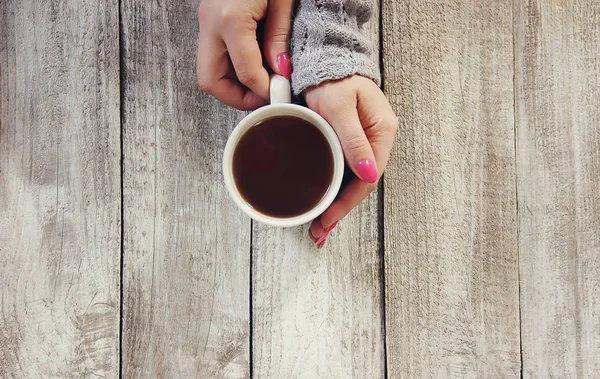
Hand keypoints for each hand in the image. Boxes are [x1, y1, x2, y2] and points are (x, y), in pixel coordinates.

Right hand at [196, 0, 292, 109]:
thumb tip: (280, 71)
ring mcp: (206, 21)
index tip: (280, 94)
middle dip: (237, 98)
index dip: (264, 91)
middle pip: (211, 81)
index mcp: (231, 19)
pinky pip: (214, 55)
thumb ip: (279, 36)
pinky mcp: (209, 18)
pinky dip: (231, 68)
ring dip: (233, 84)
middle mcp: (211, 23)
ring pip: (209, 71)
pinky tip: (253, 64)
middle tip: (262, 98)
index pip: (246, 74)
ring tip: (261, 81)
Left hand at [305, 76, 397, 247]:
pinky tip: (325, 201)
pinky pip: (345, 170)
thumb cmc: (331, 78)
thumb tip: (369, 174)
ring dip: (337, 203)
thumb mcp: (340, 108)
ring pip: (353, 180)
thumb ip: (353, 141)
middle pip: (361, 183)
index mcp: (382, 131)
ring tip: (319, 225)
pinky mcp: (350, 141)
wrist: (322, 59)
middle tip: (319, 231)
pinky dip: (335, 187)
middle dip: (340, 209)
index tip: (327, 218)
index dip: (347, 202)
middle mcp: (377, 139)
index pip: (368, 177)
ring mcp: (364, 141)